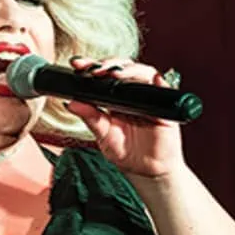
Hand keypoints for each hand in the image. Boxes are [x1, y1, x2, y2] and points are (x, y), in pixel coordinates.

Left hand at [66, 56, 185, 178]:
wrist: (147, 171)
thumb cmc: (127, 152)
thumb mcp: (103, 135)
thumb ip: (90, 118)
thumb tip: (71, 103)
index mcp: (114, 97)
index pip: (103, 74)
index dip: (91, 65)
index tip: (77, 65)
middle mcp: (132, 93)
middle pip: (122, 67)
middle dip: (107, 64)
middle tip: (93, 69)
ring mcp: (149, 97)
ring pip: (142, 72)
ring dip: (128, 70)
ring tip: (114, 74)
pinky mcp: (164, 106)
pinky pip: (164, 88)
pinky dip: (158, 82)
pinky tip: (152, 80)